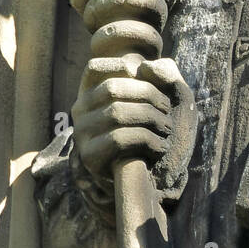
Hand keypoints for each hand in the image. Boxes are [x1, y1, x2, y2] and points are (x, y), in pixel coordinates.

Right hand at [72, 53, 196, 194]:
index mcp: (94, 94)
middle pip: (111, 88)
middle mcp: (81, 112)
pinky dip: (147, 140)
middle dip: (148, 95)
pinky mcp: (90, 157)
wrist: (150, 181)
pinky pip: (119, 138)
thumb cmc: (158, 135)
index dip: (119, 66)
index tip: (144, 77)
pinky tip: (159, 148)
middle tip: (167, 110)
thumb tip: (147, 66)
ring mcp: (82, 134)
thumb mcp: (167, 102)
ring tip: (166, 130)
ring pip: (116, 113)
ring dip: (151, 119)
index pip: (94, 68)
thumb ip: (164, 76)